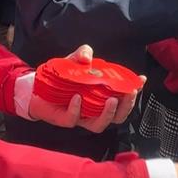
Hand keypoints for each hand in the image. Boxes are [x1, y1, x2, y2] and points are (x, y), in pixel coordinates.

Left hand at [28, 45, 142, 133]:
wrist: (36, 87)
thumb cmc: (60, 76)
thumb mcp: (74, 60)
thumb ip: (83, 53)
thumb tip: (88, 56)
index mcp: (101, 96)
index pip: (123, 97)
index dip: (134, 90)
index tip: (141, 80)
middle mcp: (94, 109)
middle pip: (118, 116)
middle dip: (127, 106)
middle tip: (129, 93)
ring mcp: (81, 116)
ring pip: (100, 124)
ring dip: (108, 114)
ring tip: (111, 100)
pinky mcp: (66, 119)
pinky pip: (74, 119)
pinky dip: (77, 109)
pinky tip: (78, 98)